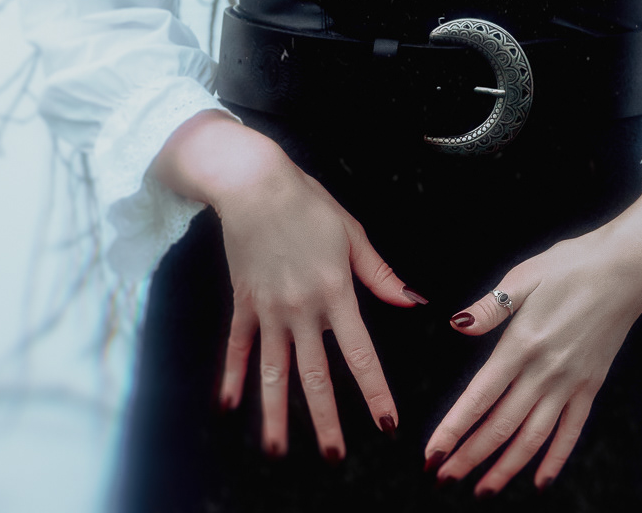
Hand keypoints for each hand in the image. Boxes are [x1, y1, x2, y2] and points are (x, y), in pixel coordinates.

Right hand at [151, 111, 427, 461]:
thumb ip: (380, 275)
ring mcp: (269, 309)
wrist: (254, 184)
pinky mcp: (244, 302)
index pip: (360, 353)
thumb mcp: (352, 233)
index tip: (386, 424)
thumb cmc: (309, 203)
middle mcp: (302, 309)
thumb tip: (412, 302)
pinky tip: (229, 406)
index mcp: (336, 292)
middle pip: (315, 375)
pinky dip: (232, 377)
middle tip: (335, 457)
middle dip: (326, 420)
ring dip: (275, 414)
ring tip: (277, 451)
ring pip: (273, 371)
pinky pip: (237, 346)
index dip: (374, 391)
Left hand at [422, 226, 641, 494]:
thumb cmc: (572, 264)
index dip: (454, 428)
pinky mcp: (591, 385)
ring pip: (533, 437)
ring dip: (506, 467)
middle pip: (502, 425)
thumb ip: (491, 307)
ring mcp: (571, 382)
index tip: (432, 453)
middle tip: (443, 478)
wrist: (626, 269)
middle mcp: (545, 371)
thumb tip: (457, 324)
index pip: (480, 396)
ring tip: (482, 489)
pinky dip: (555, 459)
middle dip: (470, 456)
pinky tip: (540, 480)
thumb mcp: (526, 275)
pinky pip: (572, 431)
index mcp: (523, 343)